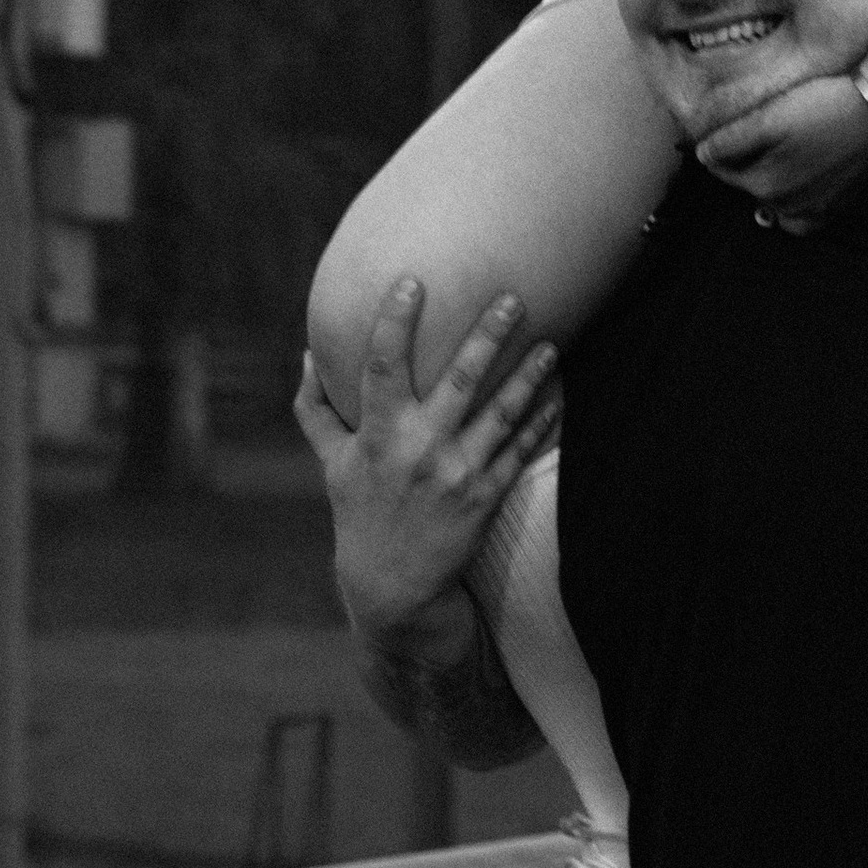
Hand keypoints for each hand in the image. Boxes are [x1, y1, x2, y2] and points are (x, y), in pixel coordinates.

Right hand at [292, 279, 560, 636]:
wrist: (393, 587)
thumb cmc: (360, 513)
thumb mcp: (331, 462)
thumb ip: (316, 409)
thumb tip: (308, 354)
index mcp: (378, 434)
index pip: (382, 366)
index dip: (395, 321)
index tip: (412, 281)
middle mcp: (419, 449)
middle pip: (459, 380)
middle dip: (489, 335)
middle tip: (513, 296)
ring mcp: (456, 474)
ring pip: (501, 413)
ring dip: (529, 375)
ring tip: (552, 342)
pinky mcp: (484, 498)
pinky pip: (519, 452)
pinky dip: (541, 422)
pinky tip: (559, 394)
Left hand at [694, 74, 867, 217]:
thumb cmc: (825, 104)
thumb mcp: (770, 117)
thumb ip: (731, 140)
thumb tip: (702, 155)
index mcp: (765, 185)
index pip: (720, 168)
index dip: (718, 143)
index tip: (725, 124)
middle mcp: (788, 207)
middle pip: (748, 184)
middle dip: (743, 162)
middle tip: (753, 131)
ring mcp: (815, 211)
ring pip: (774, 201)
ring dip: (767, 181)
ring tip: (774, 152)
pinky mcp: (838, 206)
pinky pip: (805, 216)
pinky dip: (795, 201)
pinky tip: (798, 177)